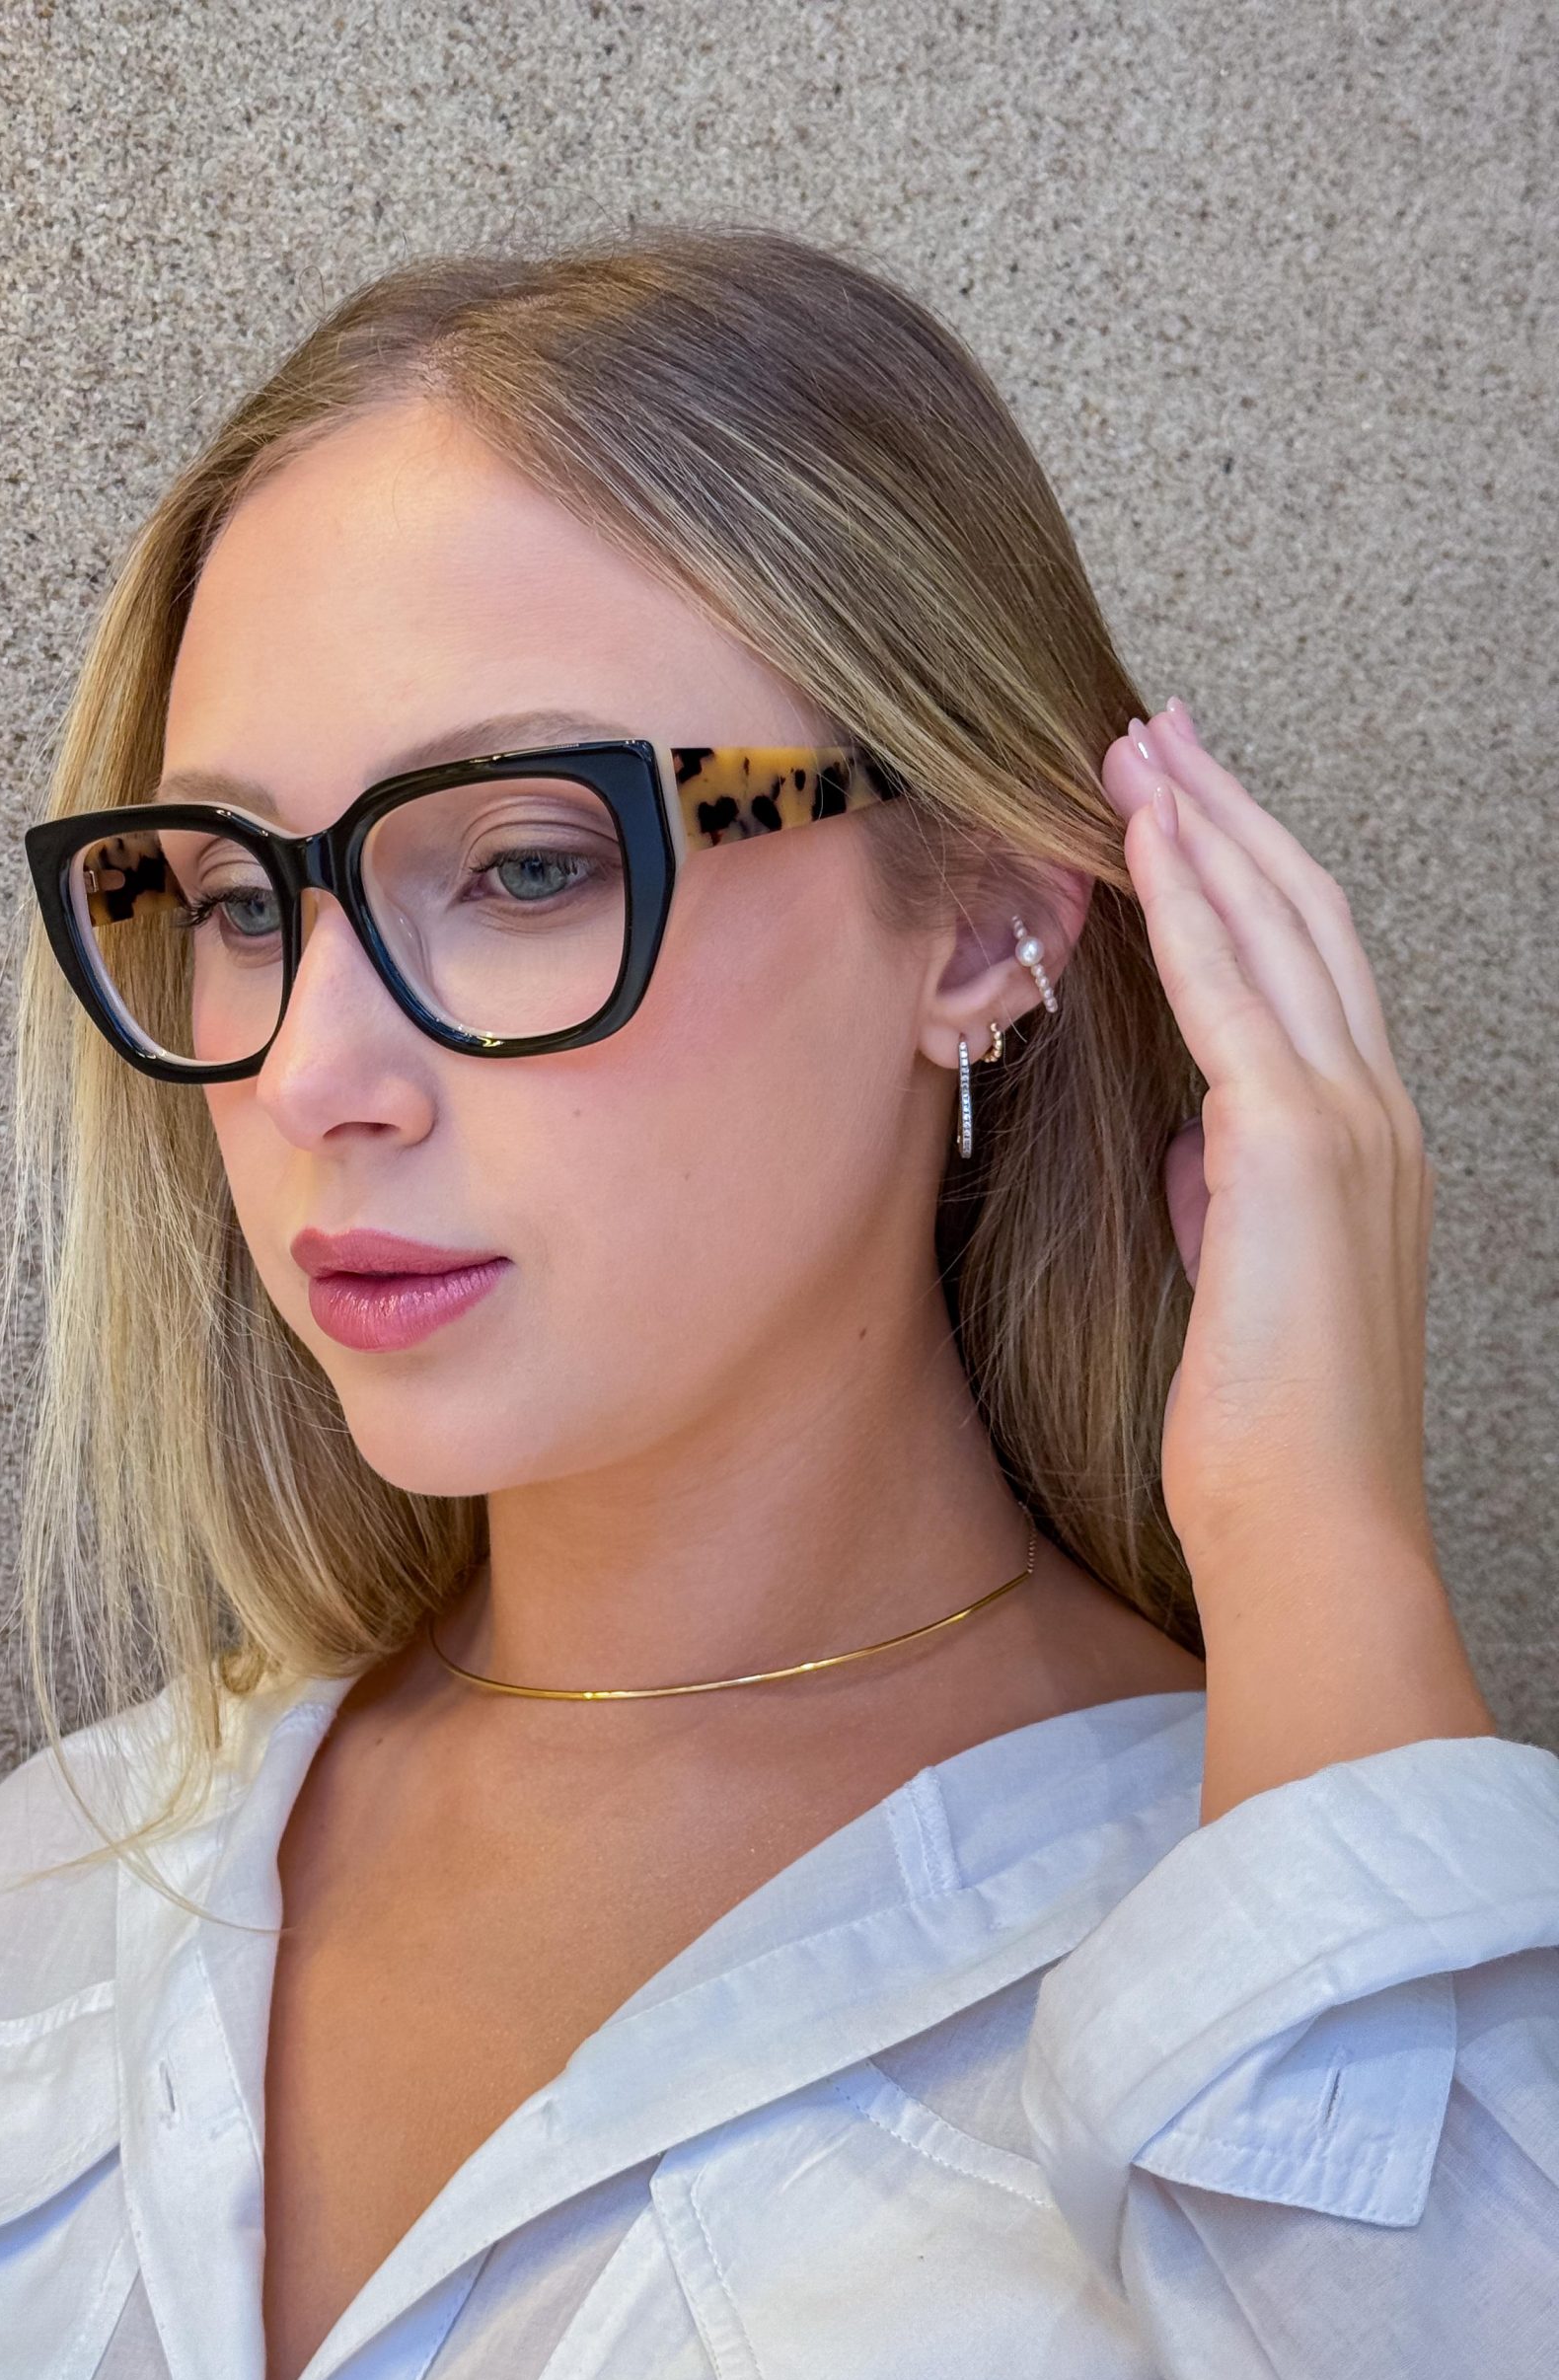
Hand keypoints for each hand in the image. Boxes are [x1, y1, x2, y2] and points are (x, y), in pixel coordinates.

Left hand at [1101, 699, 1492, 1818]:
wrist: (1308, 1518)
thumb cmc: (1268, 1426)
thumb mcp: (1245, 1279)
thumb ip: (1231, 1195)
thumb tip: (1197, 1142)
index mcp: (1367, 1143)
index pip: (1311, 969)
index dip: (1250, 874)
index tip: (1189, 805)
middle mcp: (1377, 1111)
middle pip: (1306, 915)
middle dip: (1228, 808)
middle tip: (1160, 727)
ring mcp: (1349, 1121)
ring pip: (1279, 925)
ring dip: (1203, 823)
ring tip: (1137, 743)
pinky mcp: (1294, 1145)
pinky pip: (1234, 991)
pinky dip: (1190, 902)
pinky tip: (1143, 836)